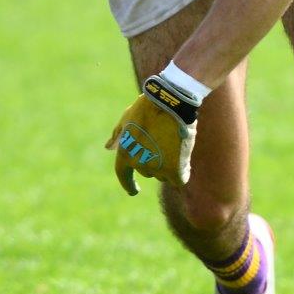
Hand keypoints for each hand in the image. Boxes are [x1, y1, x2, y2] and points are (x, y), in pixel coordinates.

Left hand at [105, 73, 201, 194]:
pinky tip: (184, 161)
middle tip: (162, 143)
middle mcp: (139, 164)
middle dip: (153, 161)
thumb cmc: (147, 108)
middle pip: (147, 172)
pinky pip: (178, 179)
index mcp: (124, 152)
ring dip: (167, 165)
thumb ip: (118, 136)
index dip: (128, 184)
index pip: (123, 174)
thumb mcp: (126, 119)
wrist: (171, 103)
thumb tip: (108, 147)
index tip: (134, 190)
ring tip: (173, 145)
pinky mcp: (174, 169)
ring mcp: (157, 168)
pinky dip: (181, 172)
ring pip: (163, 175)